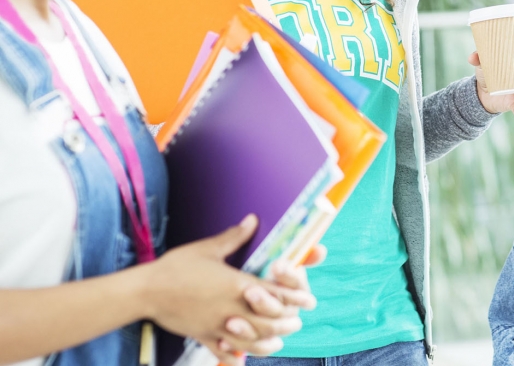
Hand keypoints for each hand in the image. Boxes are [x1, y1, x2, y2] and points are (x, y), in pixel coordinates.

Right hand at [142, 215, 308, 362]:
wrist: (146, 290)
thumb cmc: (176, 266)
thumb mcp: (208, 249)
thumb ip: (234, 237)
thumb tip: (252, 220)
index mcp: (237, 284)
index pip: (274, 293)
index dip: (295, 297)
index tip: (308, 300)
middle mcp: (231, 307)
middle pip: (268, 321)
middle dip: (286, 322)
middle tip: (297, 322)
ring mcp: (218, 325)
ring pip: (250, 340)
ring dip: (267, 342)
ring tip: (278, 342)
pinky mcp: (203, 336)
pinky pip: (222, 351)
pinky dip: (235, 356)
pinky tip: (242, 360)